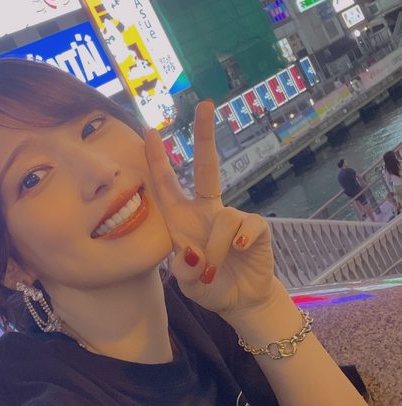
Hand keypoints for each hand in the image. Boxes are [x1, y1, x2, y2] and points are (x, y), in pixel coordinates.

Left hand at [145, 101, 278, 320]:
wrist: (241, 302)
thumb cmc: (208, 287)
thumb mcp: (187, 286)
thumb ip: (184, 272)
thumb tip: (193, 252)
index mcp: (181, 220)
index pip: (166, 184)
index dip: (158, 159)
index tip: (150, 132)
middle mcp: (205, 212)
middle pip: (206, 168)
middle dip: (205, 136)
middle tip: (204, 104)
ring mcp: (231, 218)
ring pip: (223, 218)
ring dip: (215, 249)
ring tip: (213, 271)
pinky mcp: (255, 228)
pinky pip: (246, 225)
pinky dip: (240, 240)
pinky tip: (239, 251)